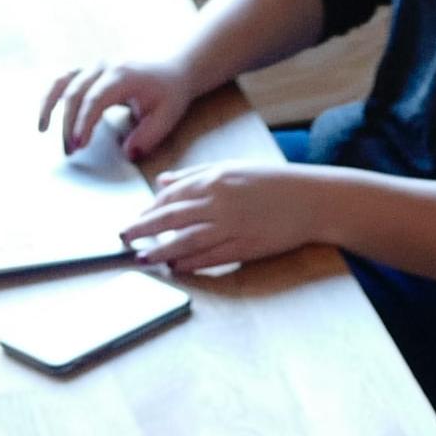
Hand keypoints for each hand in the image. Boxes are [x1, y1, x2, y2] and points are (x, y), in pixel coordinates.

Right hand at [40, 53, 201, 159]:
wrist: (175, 64)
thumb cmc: (170, 90)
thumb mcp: (168, 115)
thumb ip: (148, 136)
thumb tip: (128, 154)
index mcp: (122, 75)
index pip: (95, 99)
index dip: (84, 122)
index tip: (79, 144)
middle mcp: (103, 66)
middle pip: (75, 92)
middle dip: (68, 123)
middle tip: (70, 151)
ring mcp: (94, 66)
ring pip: (62, 80)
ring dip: (49, 104)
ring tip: (42, 129)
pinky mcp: (89, 70)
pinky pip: (64, 80)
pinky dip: (52, 96)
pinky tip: (47, 116)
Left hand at [121, 160, 327, 273]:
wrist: (311, 199)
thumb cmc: (272, 182)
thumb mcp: (232, 168)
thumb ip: (195, 174)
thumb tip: (163, 180)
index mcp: (215, 179)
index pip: (172, 195)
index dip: (150, 209)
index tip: (136, 218)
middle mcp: (219, 201)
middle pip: (172, 217)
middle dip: (144, 228)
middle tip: (124, 237)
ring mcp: (232, 225)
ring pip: (187, 239)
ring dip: (161, 250)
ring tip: (142, 257)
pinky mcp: (246, 246)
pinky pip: (212, 256)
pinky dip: (191, 263)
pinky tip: (176, 267)